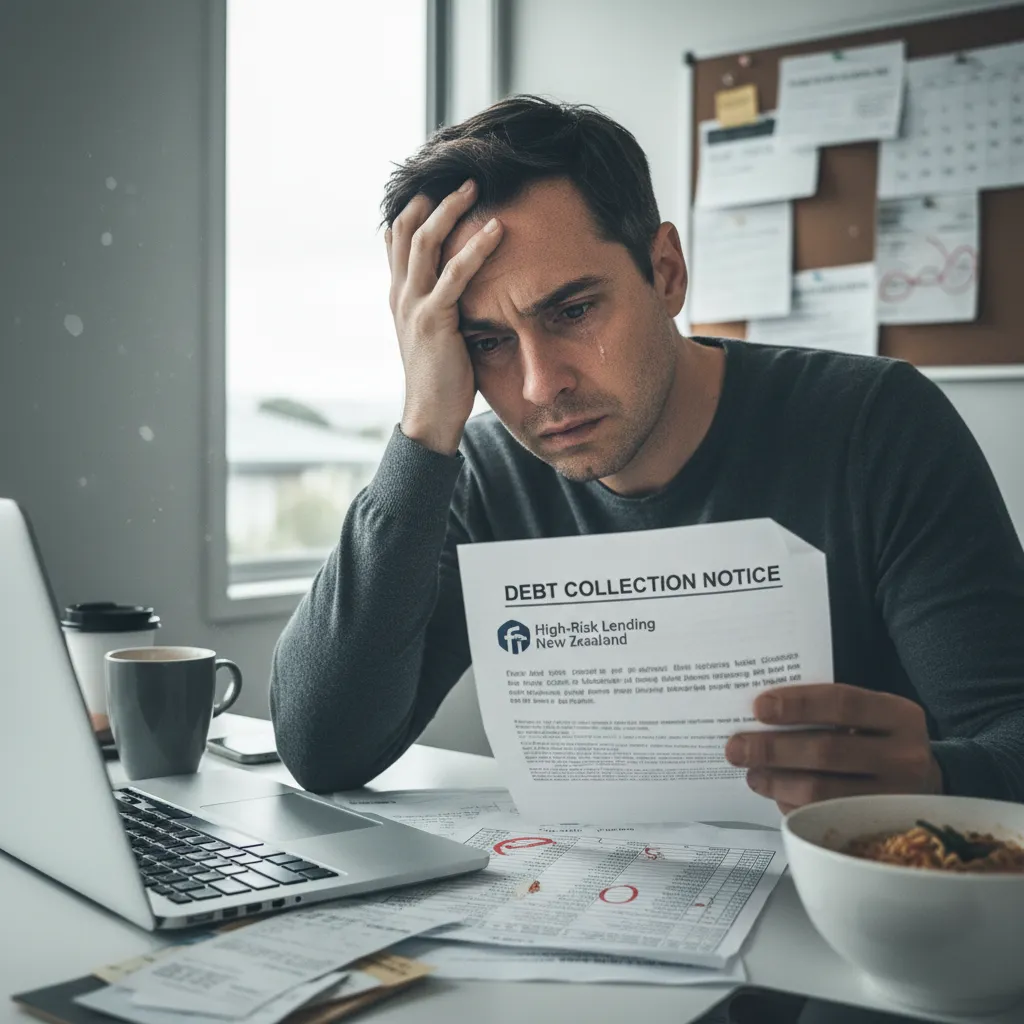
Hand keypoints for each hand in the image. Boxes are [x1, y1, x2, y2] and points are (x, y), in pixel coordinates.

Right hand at [386, 180, 503, 454]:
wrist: (428, 417)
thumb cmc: (441, 379)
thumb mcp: (437, 335)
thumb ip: (441, 307)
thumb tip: (459, 289)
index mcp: (400, 297)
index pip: (397, 240)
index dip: (414, 209)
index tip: (436, 184)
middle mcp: (400, 295)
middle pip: (408, 231)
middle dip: (433, 200)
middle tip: (464, 177)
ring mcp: (413, 306)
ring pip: (425, 244)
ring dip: (450, 211)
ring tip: (475, 189)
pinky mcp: (433, 320)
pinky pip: (454, 275)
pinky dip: (475, 249)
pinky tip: (496, 230)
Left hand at [725, 683, 943, 813]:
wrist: (927, 784)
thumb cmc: (879, 740)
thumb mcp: (870, 716)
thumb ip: (827, 711)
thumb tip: (760, 713)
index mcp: (899, 715)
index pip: (842, 703)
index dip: (798, 704)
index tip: (759, 707)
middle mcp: (905, 756)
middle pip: (827, 751)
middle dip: (773, 748)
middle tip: (736, 747)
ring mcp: (895, 797)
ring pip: (823, 791)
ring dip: (777, 781)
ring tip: (751, 772)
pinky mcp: (880, 828)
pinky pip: (825, 817)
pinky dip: (793, 804)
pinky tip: (776, 793)